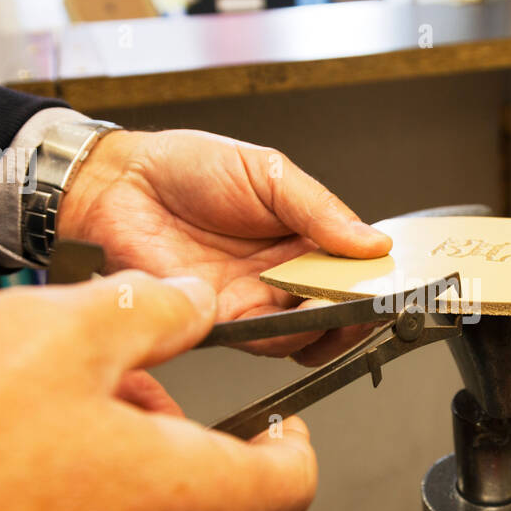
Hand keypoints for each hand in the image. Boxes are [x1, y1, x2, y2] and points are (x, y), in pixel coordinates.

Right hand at [0, 271, 314, 510]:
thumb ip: (144, 315)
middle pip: (204, 508)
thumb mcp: (43, 333)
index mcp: (182, 505)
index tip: (275, 416)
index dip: (291, 439)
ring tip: (25, 429)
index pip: (290, 482)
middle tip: (99, 390)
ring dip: (110, 484)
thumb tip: (190, 304)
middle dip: (169, 441)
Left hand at [59, 129, 391, 363]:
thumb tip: (374, 241)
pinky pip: (268, 342)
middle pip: (337, 308)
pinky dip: (290, 336)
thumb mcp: (267, 171)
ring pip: (308, 333)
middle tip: (373, 302)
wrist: (117, 186)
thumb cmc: (183, 167)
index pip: (351, 266)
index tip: (392, 279)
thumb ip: (320, 209)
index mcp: (299, 233)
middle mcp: (280, 273)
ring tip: (342, 307)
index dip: (374, 277)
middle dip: (360, 310)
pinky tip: (301, 314)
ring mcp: (254, 300)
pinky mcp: (223, 323)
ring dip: (331, 326)